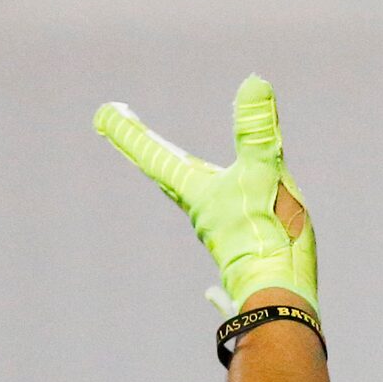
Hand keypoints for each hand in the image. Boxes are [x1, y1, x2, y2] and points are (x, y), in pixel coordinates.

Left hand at [94, 76, 318, 316]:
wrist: (278, 300)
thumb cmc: (267, 237)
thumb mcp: (265, 175)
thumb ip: (257, 132)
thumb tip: (253, 81)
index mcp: (199, 193)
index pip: (157, 156)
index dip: (130, 132)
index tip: (104, 112)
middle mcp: (202, 213)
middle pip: (167, 173)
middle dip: (147, 147)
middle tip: (121, 124)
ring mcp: (220, 235)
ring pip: (195, 198)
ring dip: (184, 177)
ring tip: (177, 164)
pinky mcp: (242, 254)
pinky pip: (222, 233)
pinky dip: (217, 228)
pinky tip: (208, 281)